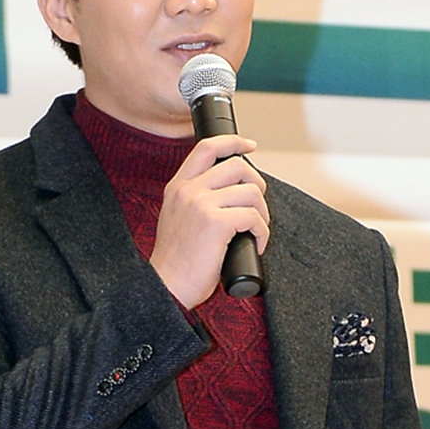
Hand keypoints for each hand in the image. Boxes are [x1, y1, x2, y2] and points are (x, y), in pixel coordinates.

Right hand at [149, 135, 268, 309]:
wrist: (167, 286)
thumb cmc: (176, 261)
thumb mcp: (177, 218)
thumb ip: (195, 200)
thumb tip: (231, 191)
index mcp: (177, 187)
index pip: (207, 148)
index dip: (233, 142)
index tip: (249, 146)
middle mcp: (188, 191)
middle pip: (237, 166)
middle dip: (257, 185)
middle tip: (257, 207)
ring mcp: (201, 205)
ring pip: (251, 192)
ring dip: (262, 213)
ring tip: (256, 231)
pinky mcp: (216, 223)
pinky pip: (253, 217)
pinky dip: (262, 232)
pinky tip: (256, 245)